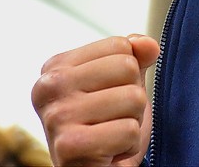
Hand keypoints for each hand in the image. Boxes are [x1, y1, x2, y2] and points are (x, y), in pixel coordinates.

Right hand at [32, 34, 159, 166]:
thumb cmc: (106, 125)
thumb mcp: (123, 82)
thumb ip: (135, 55)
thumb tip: (148, 44)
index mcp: (56, 66)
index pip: (119, 45)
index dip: (127, 73)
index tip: (106, 96)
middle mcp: (49, 88)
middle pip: (127, 67)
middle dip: (132, 97)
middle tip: (111, 118)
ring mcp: (56, 117)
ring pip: (133, 98)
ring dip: (132, 121)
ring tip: (110, 134)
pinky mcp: (69, 146)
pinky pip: (128, 130)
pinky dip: (128, 145)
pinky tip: (108, 153)